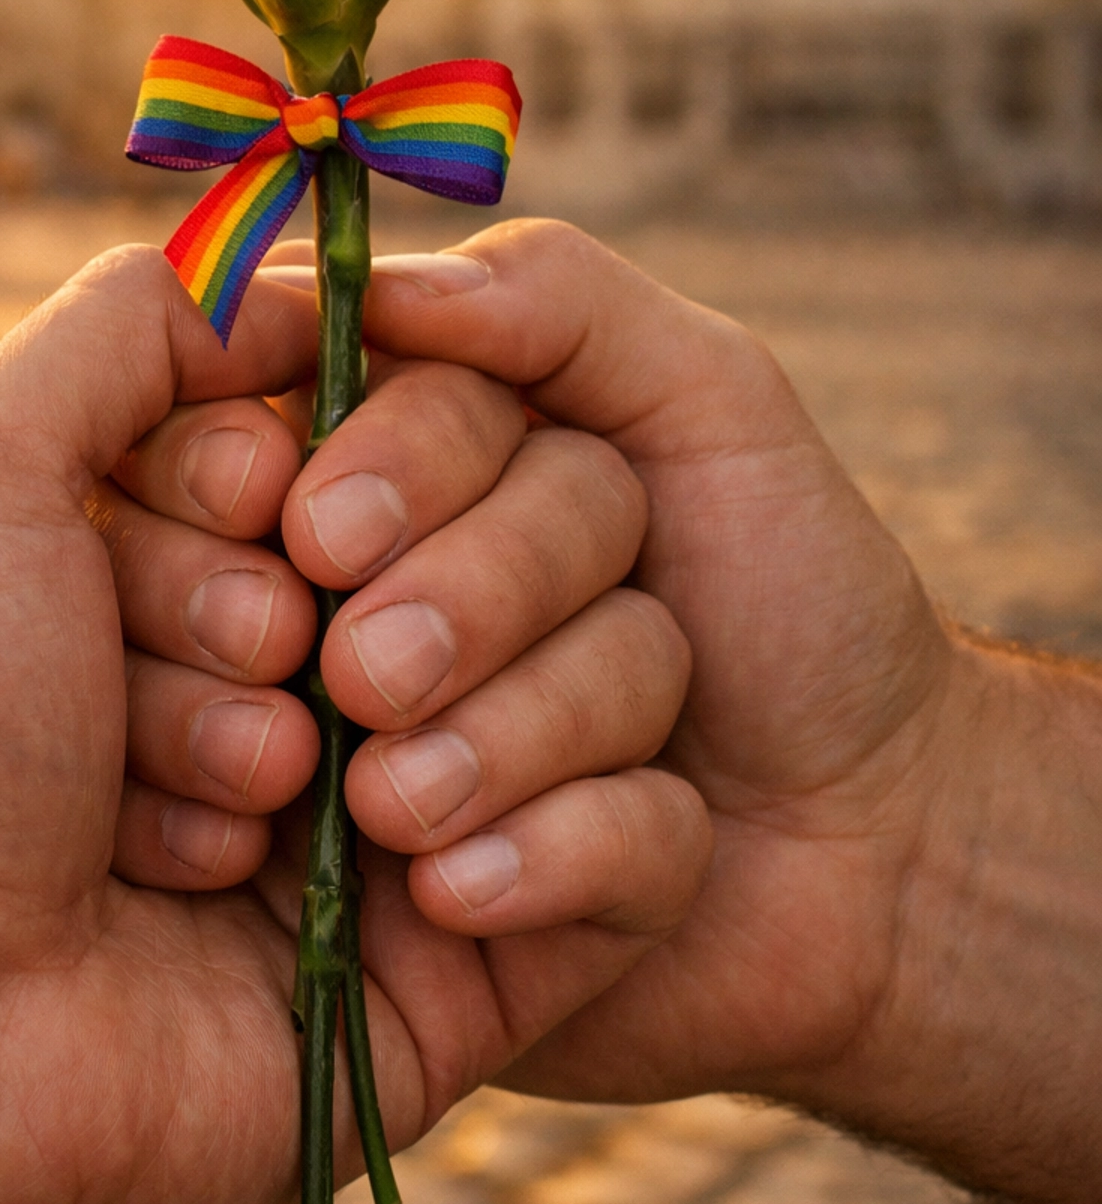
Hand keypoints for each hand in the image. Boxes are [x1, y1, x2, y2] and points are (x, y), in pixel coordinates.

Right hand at [362, 219, 1101, 1203]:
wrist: (891, 828)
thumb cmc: (793, 595)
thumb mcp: (711, 399)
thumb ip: (561, 305)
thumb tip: (386, 283)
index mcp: (412, 485)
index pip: (313, 447)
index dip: (349, 483)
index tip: (336, 534)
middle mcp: (373, 624)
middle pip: (339, 594)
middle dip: (468, 606)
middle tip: (443, 654)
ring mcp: (388, 779)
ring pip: (398, 743)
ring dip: (533, 736)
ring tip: (633, 750)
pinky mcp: (439, 920)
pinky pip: (468, 883)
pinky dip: (566, 855)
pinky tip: (609, 857)